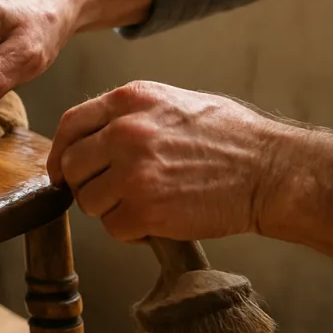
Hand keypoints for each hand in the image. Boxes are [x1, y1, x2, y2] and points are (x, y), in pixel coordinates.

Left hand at [46, 81, 295, 242]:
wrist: (272, 171)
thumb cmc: (231, 137)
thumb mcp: (174, 103)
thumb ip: (129, 116)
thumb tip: (94, 137)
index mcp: (129, 101)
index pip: (70, 125)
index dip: (61, 153)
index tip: (63, 170)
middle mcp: (124, 133)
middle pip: (72, 166)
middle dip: (85, 184)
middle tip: (111, 193)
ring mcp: (132, 172)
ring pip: (89, 201)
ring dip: (110, 209)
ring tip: (145, 203)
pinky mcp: (145, 209)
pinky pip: (115, 228)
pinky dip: (132, 231)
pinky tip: (158, 220)